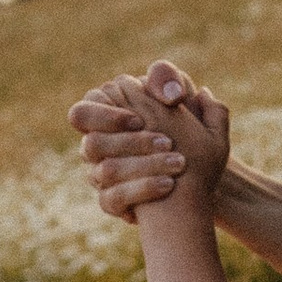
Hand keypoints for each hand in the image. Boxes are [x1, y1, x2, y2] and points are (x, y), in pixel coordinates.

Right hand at [70, 62, 229, 224]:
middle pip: (91, 146)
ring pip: (106, 173)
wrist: (200, 168)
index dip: (106, 117)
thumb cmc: (184, 123)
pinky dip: (143, 190)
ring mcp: (101, 176)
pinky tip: (169, 184)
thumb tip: (168, 93)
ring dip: (144, 166)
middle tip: (168, 142)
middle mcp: (96, 146)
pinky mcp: (113, 201)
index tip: (139, 120)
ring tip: (178, 163)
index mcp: (103, 116)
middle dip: (131, 143)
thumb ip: (169, 80)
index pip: (81, 114)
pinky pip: (113, 200)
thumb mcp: (182, 95)